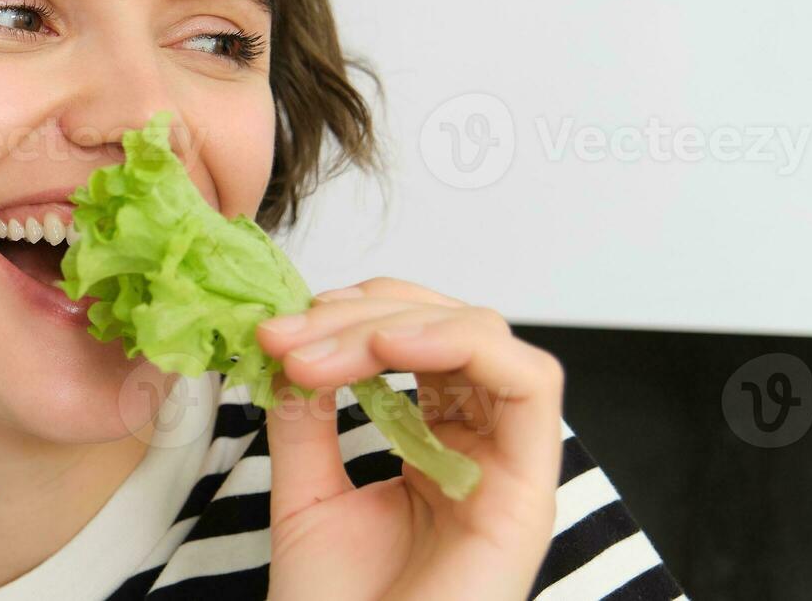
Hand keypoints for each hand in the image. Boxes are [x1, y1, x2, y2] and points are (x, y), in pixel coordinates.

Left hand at [254, 277, 563, 600]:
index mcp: (435, 445)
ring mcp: (509, 468)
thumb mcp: (305, 496)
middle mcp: (480, 449)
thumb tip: (293, 343)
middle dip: (361, 314)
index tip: (279, 332)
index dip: (351, 315)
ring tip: (322, 348)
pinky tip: (391, 347)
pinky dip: (463, 343)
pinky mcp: (530, 492)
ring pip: (487, 337)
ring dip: (397, 323)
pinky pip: (532, 382)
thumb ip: (306, 417)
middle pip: (448, 327)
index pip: (414, 340)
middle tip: (288, 337)